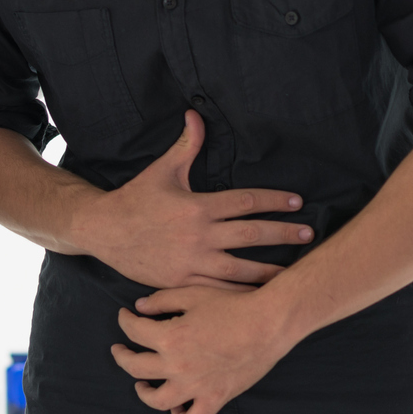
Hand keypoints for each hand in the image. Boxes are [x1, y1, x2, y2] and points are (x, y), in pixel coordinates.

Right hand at [80, 111, 311, 289]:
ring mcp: (191, 261)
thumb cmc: (135, 199)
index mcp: (198, 206)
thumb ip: (186, 145)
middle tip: (309, 234)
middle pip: (251, 235)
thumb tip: (195, 115)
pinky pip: (217, 290)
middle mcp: (199, 235)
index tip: (297, 203)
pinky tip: (258, 299)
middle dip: (283, 234)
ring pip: (240, 269)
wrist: (103, 230)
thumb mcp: (162, 170)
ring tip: (294, 274)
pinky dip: (240, 295)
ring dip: (270, 271)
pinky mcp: (181, 281)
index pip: (246, 202)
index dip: (275, 201)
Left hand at [110, 286, 294, 413]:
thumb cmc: (233, 304)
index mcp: (169, 337)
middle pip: (134, 367)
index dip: (124, 321)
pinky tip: (175, 406)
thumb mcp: (193, 294)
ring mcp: (196, 386)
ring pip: (156, 400)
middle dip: (121, 356)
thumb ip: (161, 300)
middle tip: (120, 350)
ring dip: (143, 392)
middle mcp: (177, 365)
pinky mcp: (215, 398)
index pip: (133, 331)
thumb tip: (139, 307)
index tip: (125, 316)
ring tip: (141, 382)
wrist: (269, 323)